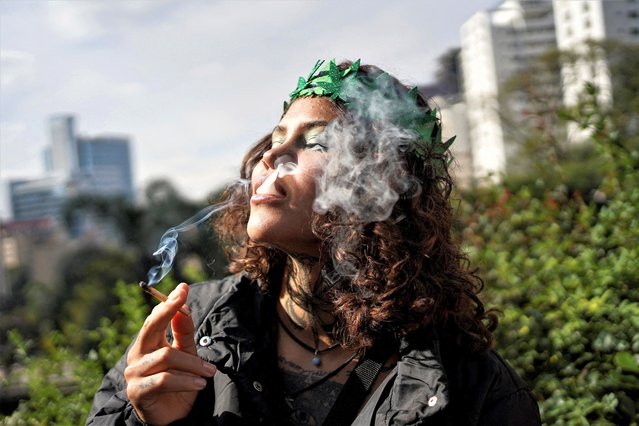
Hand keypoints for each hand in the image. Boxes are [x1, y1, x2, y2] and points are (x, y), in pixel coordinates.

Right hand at [124, 283, 215, 424]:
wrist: (174, 416)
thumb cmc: (179, 382)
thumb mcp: (186, 354)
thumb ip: (184, 332)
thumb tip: (183, 306)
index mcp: (147, 343)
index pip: (155, 317)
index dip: (168, 302)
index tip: (183, 288)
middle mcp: (137, 355)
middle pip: (151, 327)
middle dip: (168, 311)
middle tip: (183, 300)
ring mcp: (134, 373)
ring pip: (166, 357)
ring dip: (193, 364)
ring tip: (210, 372)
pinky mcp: (138, 392)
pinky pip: (164, 380)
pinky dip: (185, 380)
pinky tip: (199, 384)